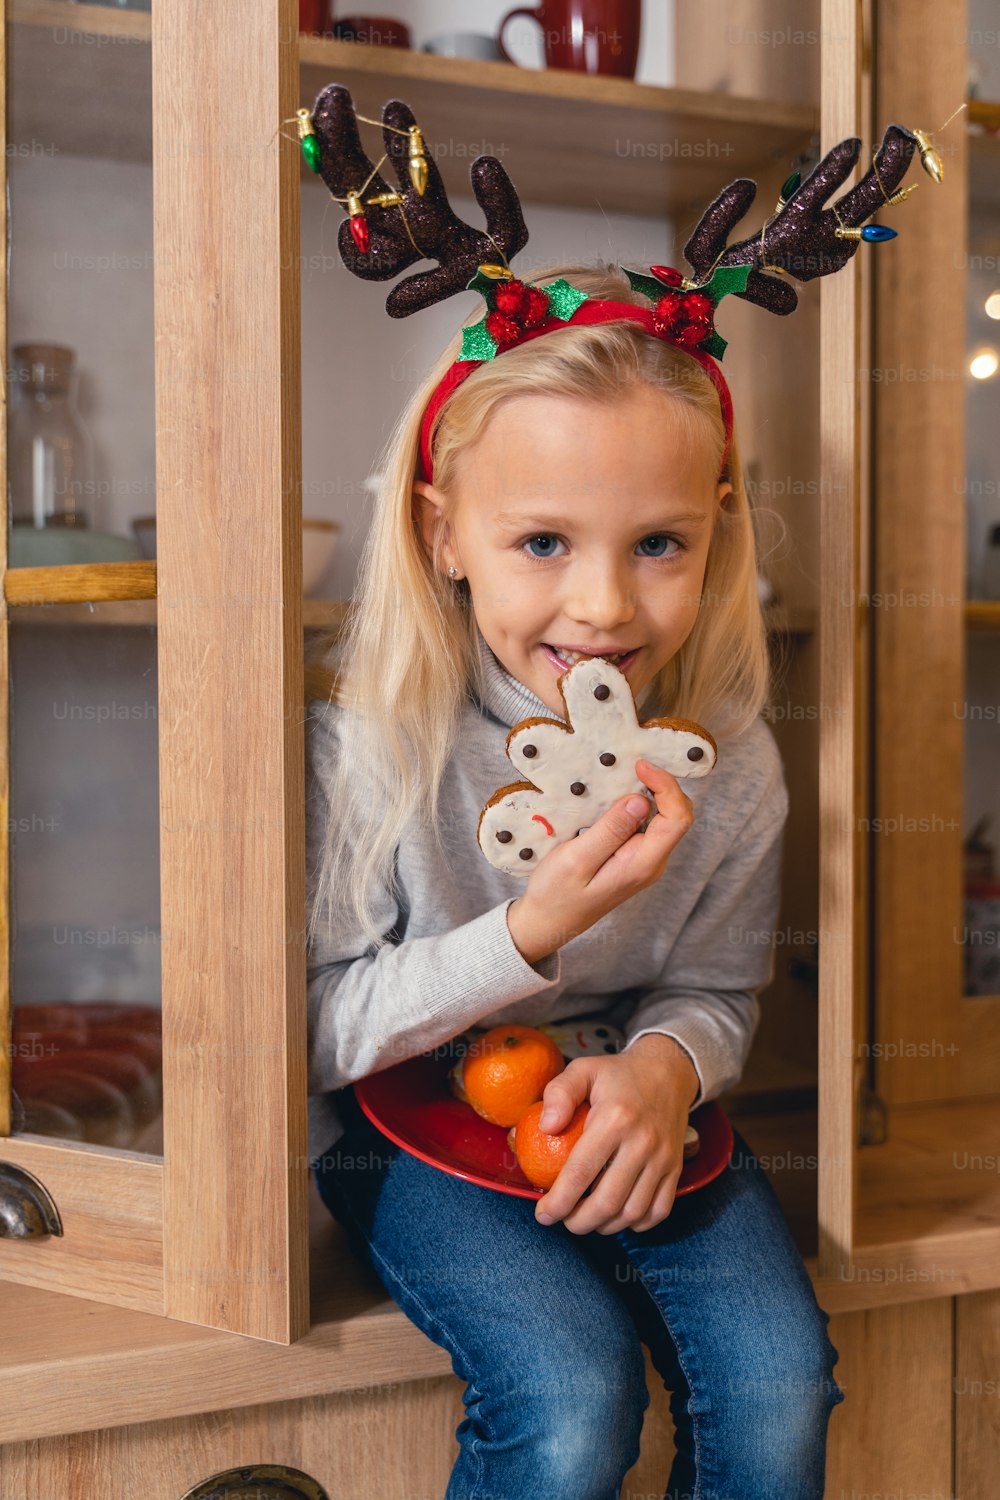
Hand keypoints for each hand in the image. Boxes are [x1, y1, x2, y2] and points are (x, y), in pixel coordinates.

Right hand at [506, 759, 693, 965]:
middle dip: (663, 786)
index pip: (677, 819)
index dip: (667, 786)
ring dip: (650, 794)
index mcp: (642, 864)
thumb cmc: (556, 894)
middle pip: (677, 816)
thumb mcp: (577, 859)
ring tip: (626, 773)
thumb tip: (641, 801)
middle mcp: (651, 863)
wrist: (547, 922)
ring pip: (663, 820)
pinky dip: (637, 806)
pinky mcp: (632, 859)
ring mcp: (643, 862)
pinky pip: (646, 827)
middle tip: (634, 764)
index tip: (640, 765)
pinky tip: (617, 796)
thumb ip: (611, 830)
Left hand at [532, 1034, 699, 1235]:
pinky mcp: (676, 1168)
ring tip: (586, 1220)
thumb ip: (559, 1093)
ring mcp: (663, 1158)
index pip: (581, 1171)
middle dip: (579, 1222)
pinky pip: (658, 1211)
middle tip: (563, 1220)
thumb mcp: (583, 1069)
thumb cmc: (618, 1074)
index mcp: (615, 1119)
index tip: (543, 1213)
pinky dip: (636, 1224)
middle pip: (608, 1201)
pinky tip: (617, 1217)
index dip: (559, 1200)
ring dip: (605, 1226)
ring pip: (633, 1212)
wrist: (668, 1072)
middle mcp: (642, 1142)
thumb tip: (546, 1127)